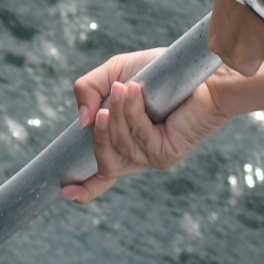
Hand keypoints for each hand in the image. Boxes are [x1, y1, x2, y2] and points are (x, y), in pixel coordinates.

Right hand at [61, 48, 232, 203]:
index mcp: (123, 141)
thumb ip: (87, 90)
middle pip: (105, 164)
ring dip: (118, 115)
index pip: (102, 176)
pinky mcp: (167, 154)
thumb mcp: (114, 74)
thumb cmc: (160, 72)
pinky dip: (133, 113)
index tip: (65, 192)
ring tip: (124, 88)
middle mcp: (138, 154)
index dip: (84, 188)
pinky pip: (139, 137)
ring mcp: (152, 157)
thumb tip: (82, 120)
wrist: (199, 72)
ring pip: (120, 147)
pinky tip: (136, 92)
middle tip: (101, 111)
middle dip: (99, 137)